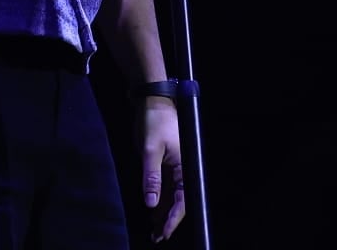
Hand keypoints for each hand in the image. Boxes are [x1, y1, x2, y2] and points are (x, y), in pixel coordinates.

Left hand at [141, 98, 185, 242]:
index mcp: (185, 168)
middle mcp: (182, 170)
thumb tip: (151, 203)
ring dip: (163, 212)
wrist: (153, 100)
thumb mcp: (150, 150)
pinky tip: (152, 210)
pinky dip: (159, 199)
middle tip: (157, 237)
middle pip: (178, 202)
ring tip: (154, 229)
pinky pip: (164, 186)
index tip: (164, 233)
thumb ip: (151, 177)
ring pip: (171, 196)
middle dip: (168, 220)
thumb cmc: (155, 122)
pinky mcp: (165, 163)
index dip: (173, 219)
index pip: (182, 201)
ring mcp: (174, 167)